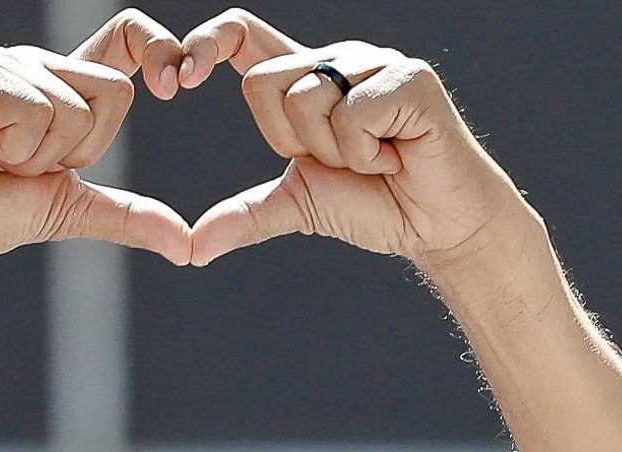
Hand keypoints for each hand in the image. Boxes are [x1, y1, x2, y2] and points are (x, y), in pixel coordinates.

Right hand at [0, 13, 197, 328]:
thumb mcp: (69, 210)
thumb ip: (126, 216)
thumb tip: (186, 244)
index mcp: (60, 86)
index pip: (125, 38)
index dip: (159, 48)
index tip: (176, 84)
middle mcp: (33, 64)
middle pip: (115, 91)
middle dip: (83, 149)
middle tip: (26, 163)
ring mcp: (1, 64)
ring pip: (75, 110)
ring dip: (40, 157)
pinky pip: (34, 113)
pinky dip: (14, 150)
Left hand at [184, 13, 525, 269]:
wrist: (443, 229)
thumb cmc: (380, 206)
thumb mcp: (300, 204)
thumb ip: (247, 214)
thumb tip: (193, 248)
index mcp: (306, 76)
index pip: (240, 32)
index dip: (205, 43)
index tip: (179, 80)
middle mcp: (338, 59)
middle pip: (263, 83)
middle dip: (292, 142)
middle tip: (342, 161)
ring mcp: (375, 63)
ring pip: (307, 98)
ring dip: (336, 152)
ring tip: (376, 159)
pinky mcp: (409, 79)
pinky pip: (352, 114)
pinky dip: (368, 153)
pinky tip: (398, 156)